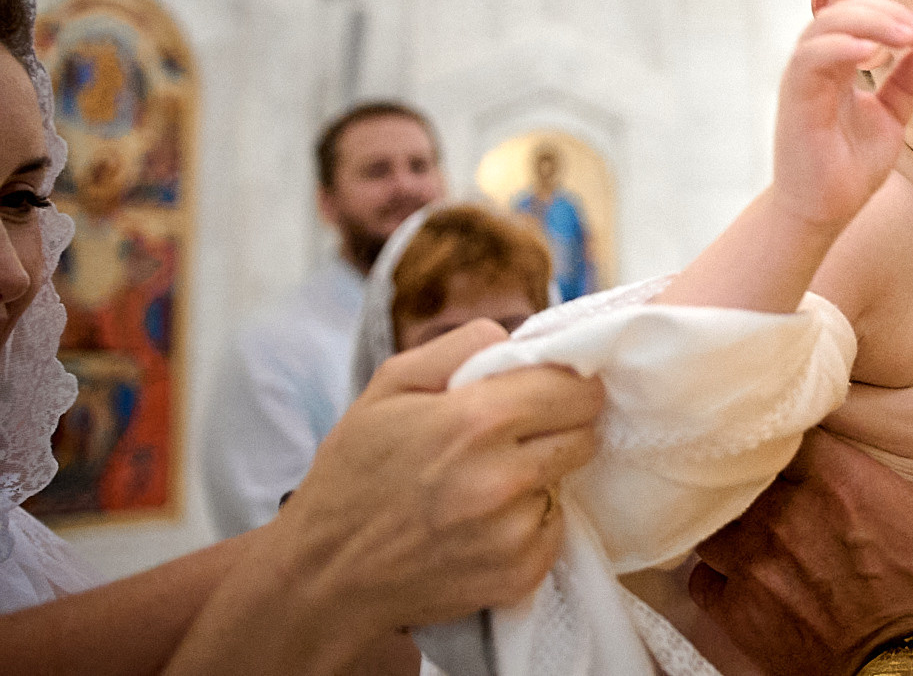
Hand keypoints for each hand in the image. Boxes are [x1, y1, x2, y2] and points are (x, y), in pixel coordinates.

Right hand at [277, 323, 599, 627]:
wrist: (325, 574)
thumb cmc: (354, 472)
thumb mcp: (391, 383)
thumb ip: (465, 345)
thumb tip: (521, 339)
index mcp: (477, 419)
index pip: (579, 388)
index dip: (565, 384)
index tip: (544, 391)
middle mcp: (504, 478)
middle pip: (586, 432)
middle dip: (559, 426)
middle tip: (513, 436)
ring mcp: (514, 533)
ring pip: (569, 482)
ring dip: (541, 477)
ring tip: (486, 483)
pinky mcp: (521, 575)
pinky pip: (554, 530)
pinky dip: (530, 523)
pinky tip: (484, 523)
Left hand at [688, 358, 912, 675]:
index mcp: (840, 480)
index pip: (783, 419)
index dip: (783, 413)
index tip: (793, 412)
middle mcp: (788, 516)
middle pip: (740, 463)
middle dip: (751, 459)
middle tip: (765, 457)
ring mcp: (757, 567)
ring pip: (714, 515)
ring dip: (728, 510)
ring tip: (747, 509)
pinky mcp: (741, 614)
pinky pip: (704, 576)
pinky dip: (717, 568)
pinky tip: (740, 564)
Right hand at [770, 0, 912, 233]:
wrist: (824, 212)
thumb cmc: (850, 168)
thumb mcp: (890, 119)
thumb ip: (906, 86)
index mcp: (837, 67)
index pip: (859, 17)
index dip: (893, 15)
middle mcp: (817, 67)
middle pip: (842, 12)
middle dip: (885, 12)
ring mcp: (802, 80)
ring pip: (824, 26)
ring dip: (868, 22)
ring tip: (904, 37)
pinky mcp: (794, 99)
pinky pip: (810, 58)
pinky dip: (839, 46)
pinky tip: (872, 51)